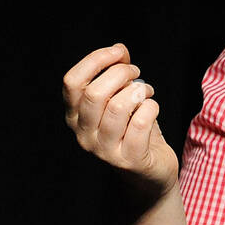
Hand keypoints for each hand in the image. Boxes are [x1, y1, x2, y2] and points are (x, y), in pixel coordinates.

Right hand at [62, 42, 178, 196]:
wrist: (150, 175)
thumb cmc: (135, 132)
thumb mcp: (121, 100)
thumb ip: (118, 75)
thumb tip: (119, 50)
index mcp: (75, 116)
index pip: (72, 82)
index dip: (95, 60)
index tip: (118, 53)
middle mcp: (84, 134)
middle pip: (95, 93)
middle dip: (121, 74)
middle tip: (136, 73)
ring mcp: (104, 150)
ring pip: (118, 107)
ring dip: (138, 91)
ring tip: (146, 91)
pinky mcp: (129, 159)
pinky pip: (140, 123)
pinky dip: (151, 107)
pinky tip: (152, 107)